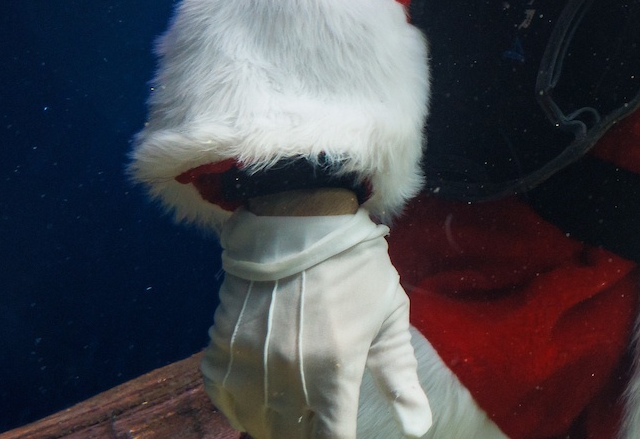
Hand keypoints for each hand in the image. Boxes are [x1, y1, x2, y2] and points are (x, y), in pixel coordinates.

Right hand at [201, 209, 431, 438]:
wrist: (300, 222)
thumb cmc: (356, 269)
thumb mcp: (389, 318)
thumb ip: (400, 377)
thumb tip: (418, 429)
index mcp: (336, 371)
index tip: (341, 434)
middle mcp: (289, 375)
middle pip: (290, 436)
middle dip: (305, 432)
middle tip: (317, 417)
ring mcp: (250, 364)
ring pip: (255, 423)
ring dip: (273, 423)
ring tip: (291, 408)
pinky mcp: (221, 349)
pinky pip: (224, 399)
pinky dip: (240, 405)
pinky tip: (259, 392)